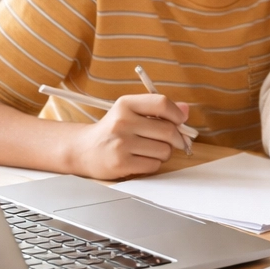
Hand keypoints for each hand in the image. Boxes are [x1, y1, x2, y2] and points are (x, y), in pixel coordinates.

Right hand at [72, 93, 190, 179]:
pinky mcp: (121, 163)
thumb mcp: (131, 112)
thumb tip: (185, 110)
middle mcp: (122, 122)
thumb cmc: (112, 130)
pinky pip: (154, 165)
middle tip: (174, 141)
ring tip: (150, 150)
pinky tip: (141, 159)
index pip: (162, 103)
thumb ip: (158, 109)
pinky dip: (153, 164)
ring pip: (164, 150)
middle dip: (177, 139)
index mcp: (126, 104)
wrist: (83, 150)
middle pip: (168, 130)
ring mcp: (121, 143)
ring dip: (164, 153)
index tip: (180, 121)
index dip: (177, 114)